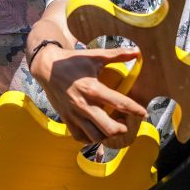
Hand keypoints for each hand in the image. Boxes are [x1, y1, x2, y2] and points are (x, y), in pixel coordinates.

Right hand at [31, 46, 145, 145]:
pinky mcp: (66, 119)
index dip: (135, 110)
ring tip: (111, 126)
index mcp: (92, 88)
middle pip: (108, 128)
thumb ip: (117, 55)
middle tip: (125, 122)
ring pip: (95, 137)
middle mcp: (83, 104)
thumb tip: (136, 51)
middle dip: (122, 128)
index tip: (143, 113)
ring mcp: (74, 114)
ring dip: (107, 135)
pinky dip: (90, 138)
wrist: (46, 68)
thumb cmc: (72, 61)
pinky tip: (96, 130)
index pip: (119, 103)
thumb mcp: (95, 56)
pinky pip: (80, 137)